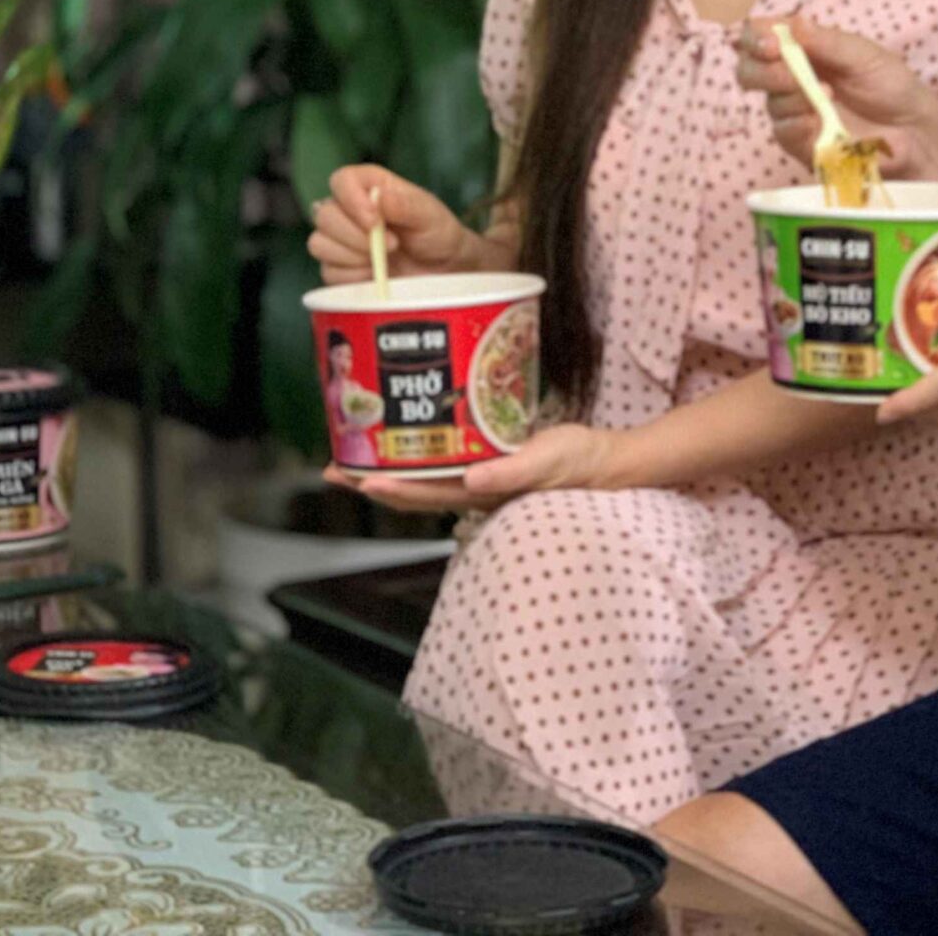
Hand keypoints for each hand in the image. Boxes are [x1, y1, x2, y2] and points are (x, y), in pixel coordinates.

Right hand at [308, 165, 484, 283]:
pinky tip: (375, 275)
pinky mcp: (339, 268)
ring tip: (384, 261)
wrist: (443, 269)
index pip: (341, 181)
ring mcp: (341, 239)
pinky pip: (328, 271)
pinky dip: (351, 276)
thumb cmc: (436, 233)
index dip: (351, 200)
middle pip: (324, 215)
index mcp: (369, 185)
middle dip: (355, 236)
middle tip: (392, 245)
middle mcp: (349, 209)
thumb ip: (405, 204)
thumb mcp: (429, 215)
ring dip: (351, 256)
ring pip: (319, 244)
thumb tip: (379, 197)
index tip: (375, 221)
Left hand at [326, 424, 620, 512]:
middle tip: (332, 465)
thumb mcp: (547, 461)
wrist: (604, 463)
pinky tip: (405, 442)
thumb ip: (510, 472)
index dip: (387, 487)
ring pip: (421, 480)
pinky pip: (441, 464)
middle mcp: (472, 491)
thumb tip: (473, 480)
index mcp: (482, 493)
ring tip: (353, 456)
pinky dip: (415, 456)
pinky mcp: (487, 466)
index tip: (355, 476)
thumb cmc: (578, 463)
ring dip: (386, 470)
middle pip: (410, 491)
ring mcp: (478, 481)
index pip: (424, 495)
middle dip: (370, 479)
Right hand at [734, 16, 937, 178]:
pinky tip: (818, 118)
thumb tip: (793, 23)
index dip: (756, 38)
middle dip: (762, 67)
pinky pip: (782, 132)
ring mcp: (795, 113)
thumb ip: (828, 42)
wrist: (916, 132)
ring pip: (767, 102)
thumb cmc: (892, 87)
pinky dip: (796, 121)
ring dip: (788, 93)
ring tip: (825, 93)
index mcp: (802, 50)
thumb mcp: (864, 55)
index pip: (760, 38)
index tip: (771, 43)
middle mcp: (791, 80)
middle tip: (787, 68)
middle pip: (749, 70)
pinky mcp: (803, 144)